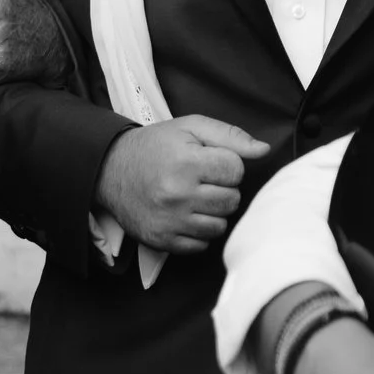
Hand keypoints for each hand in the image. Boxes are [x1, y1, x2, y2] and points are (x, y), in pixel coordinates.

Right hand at [96, 113, 270, 252]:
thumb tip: (264, 150)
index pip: (236, 171)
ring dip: (213, 212)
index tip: (211, 162)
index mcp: (186, 162)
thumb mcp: (190, 128)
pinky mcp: (161, 240)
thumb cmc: (156, 146)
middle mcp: (177, 194)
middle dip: (223, 189)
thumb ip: (230, 136)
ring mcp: (169, 220)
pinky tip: (185, 215)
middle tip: (203, 180)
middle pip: (231, 200)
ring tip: (195, 198)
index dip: (228, 165)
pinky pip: (201, 245)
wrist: (110, 169)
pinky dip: (198, 232)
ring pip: (220, 226)